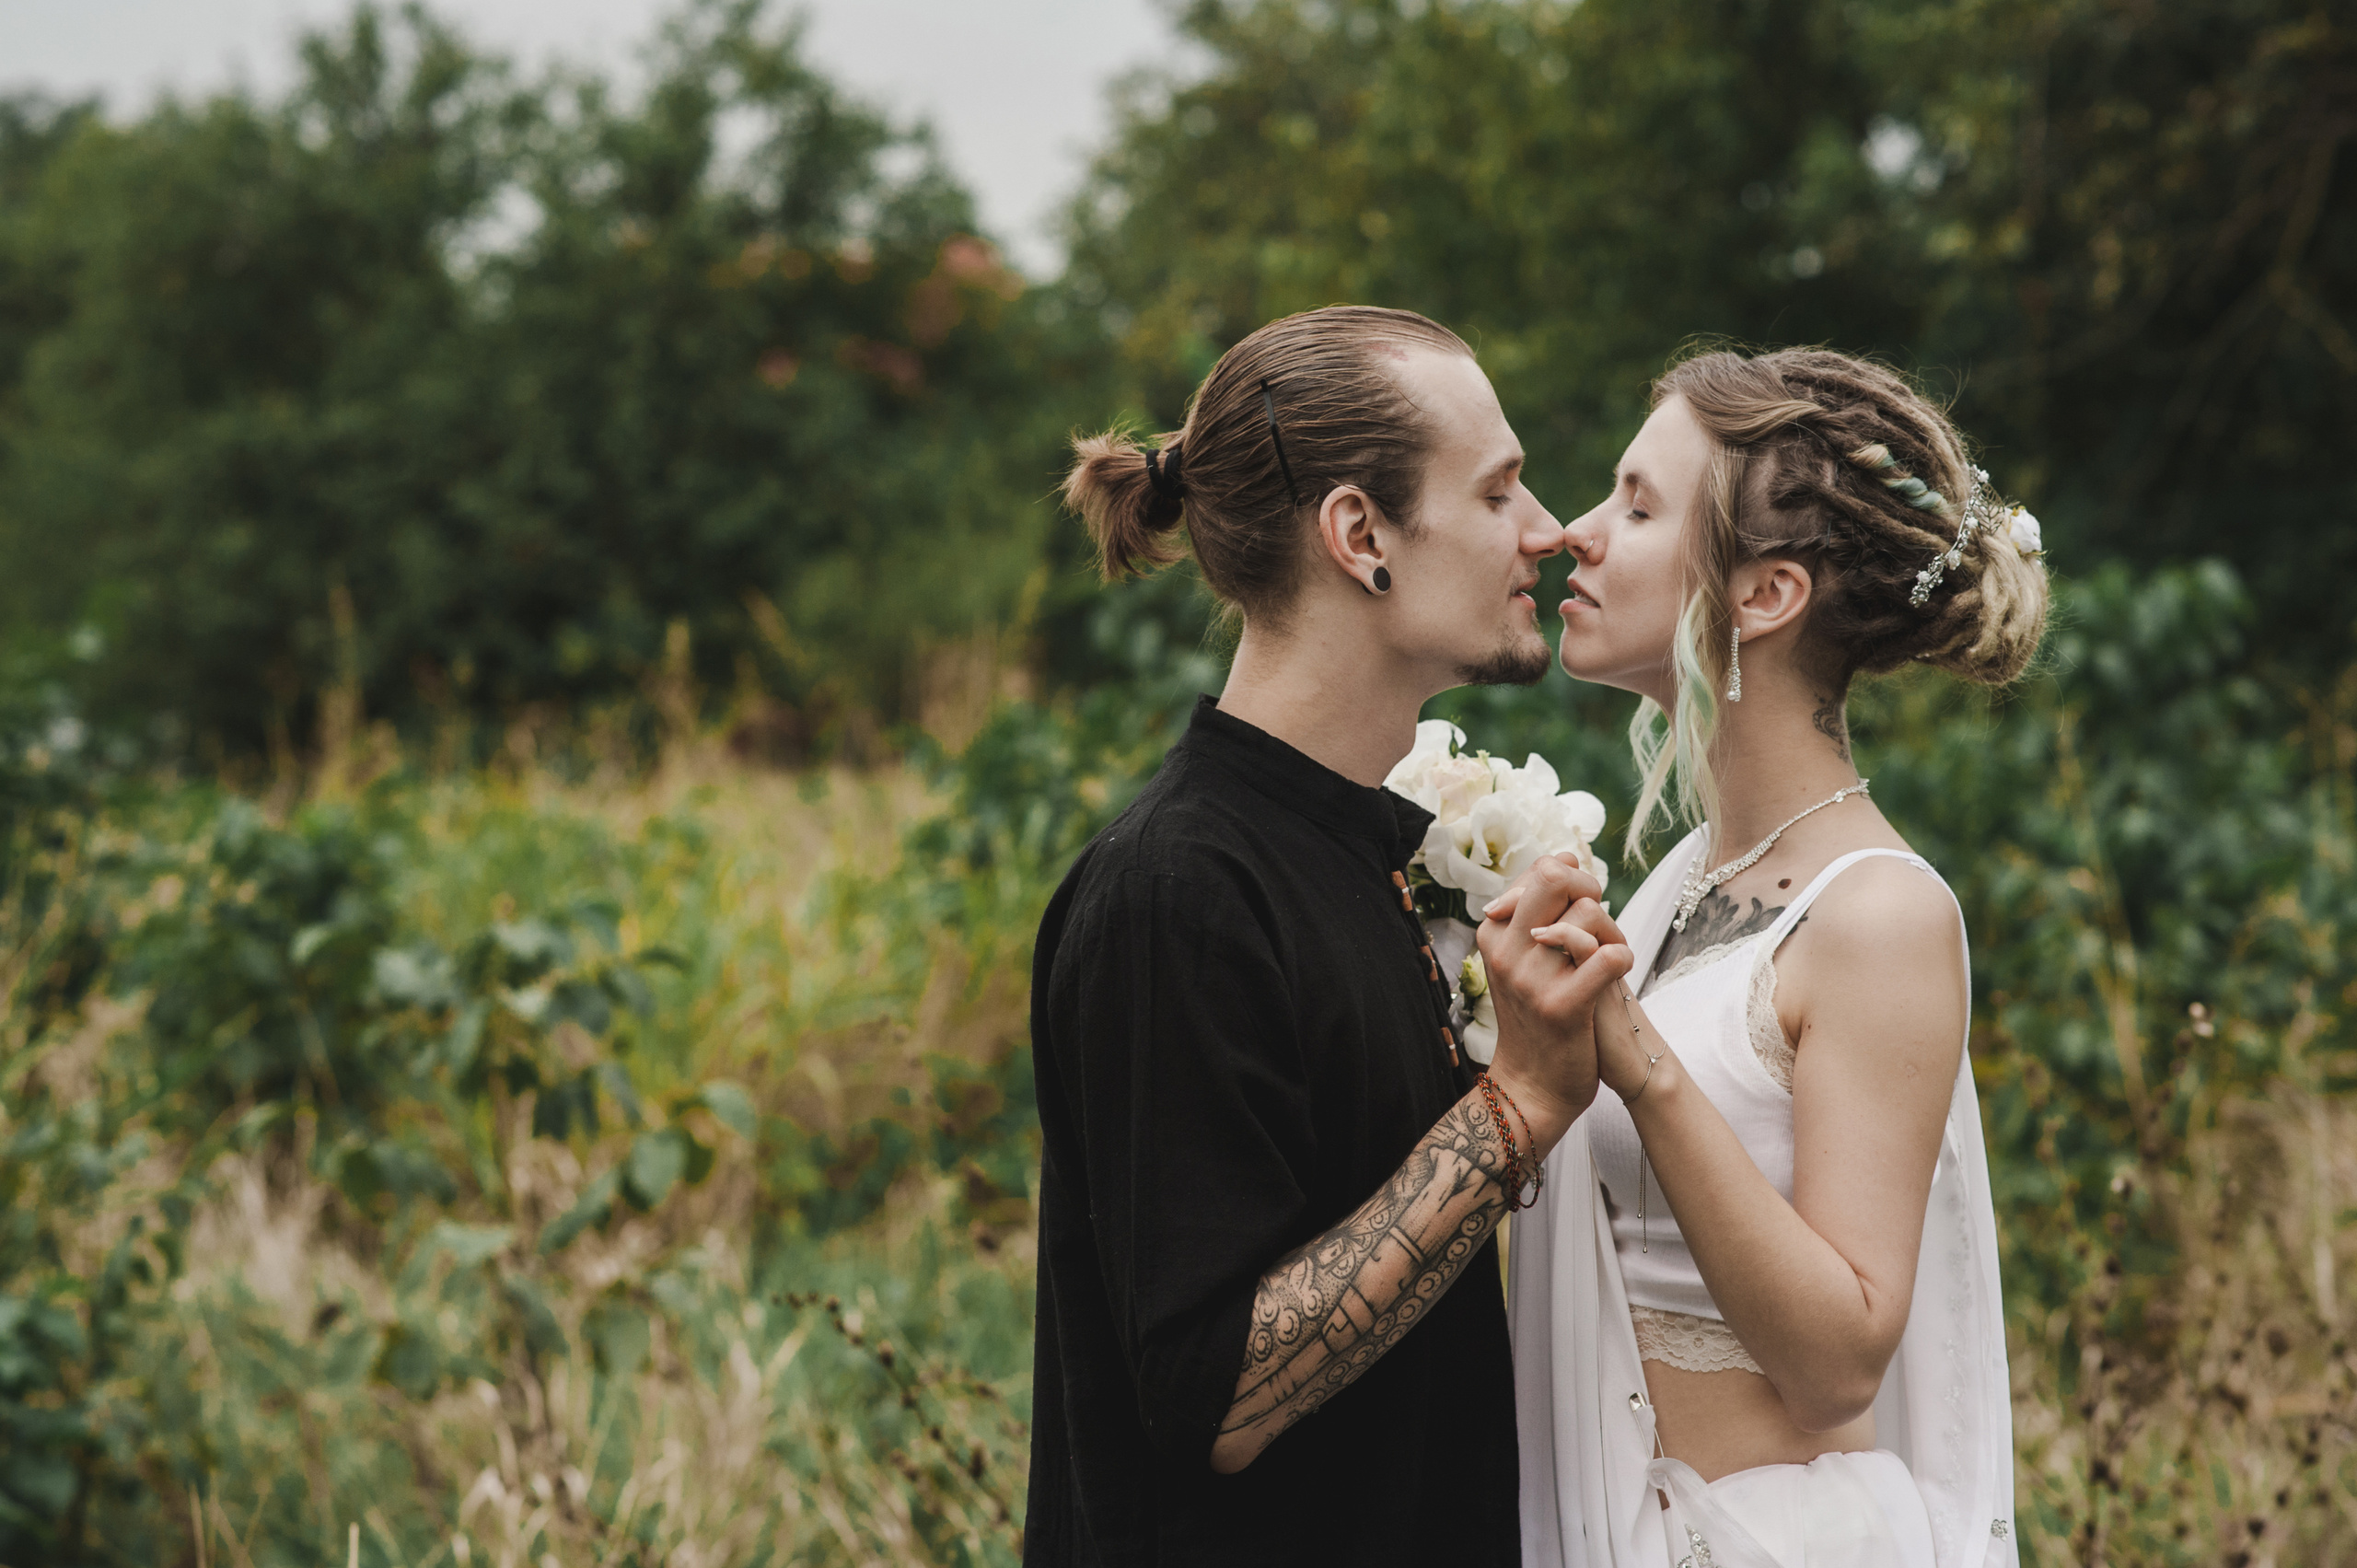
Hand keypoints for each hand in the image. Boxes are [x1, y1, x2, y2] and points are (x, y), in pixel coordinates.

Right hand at [1475, 855, 1631, 1154]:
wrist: (1535, 1085)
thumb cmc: (1539, 1014)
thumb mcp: (1524, 957)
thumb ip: (1540, 908)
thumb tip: (1566, 854)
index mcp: (1493, 933)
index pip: (1540, 870)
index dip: (1573, 879)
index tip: (1580, 908)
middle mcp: (1505, 951)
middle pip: (1556, 877)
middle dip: (1590, 888)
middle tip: (1598, 922)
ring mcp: (1531, 979)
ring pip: (1589, 912)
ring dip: (1613, 931)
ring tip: (1608, 958)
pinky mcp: (1562, 1006)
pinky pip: (1609, 956)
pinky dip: (1623, 958)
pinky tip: (1617, 975)